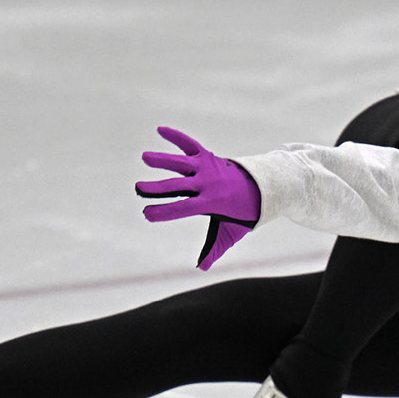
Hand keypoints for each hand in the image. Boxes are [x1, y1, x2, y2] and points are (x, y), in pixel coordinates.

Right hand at [136, 127, 260, 269]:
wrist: (259, 187)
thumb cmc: (241, 215)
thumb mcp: (230, 234)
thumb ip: (215, 250)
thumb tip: (202, 268)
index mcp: (211, 203)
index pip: (184, 208)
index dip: (165, 211)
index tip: (147, 214)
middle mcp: (207, 183)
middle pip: (179, 185)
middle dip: (158, 188)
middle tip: (139, 188)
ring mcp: (207, 167)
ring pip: (182, 163)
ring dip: (164, 159)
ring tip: (145, 157)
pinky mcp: (206, 156)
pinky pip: (190, 145)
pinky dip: (176, 137)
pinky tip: (160, 129)